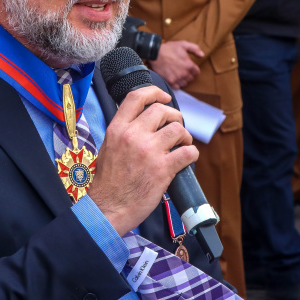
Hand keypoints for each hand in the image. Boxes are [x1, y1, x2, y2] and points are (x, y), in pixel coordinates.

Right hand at [87, 86, 197, 235]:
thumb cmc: (109, 182)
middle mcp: (133, 136)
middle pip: (162, 110)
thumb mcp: (108, 147)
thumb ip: (123, 131)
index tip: (164, 96)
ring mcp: (149, 151)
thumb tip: (143, 121)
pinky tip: (187, 158)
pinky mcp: (163, 168)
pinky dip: (192, 153)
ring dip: (185, 136)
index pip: (136, 97)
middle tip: (176, 128)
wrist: (109, 208)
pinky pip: (188, 151)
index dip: (154, 92)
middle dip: (174, 117)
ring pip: (178, 129)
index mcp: (117, 129)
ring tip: (182, 144)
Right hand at [150, 40, 203, 88]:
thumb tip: (202, 55)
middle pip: (191, 78)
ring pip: (184, 83)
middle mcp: (184, 74)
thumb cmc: (169, 48)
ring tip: (179, 75)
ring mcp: (177, 78)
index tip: (190, 68)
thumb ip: (195, 49)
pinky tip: (174, 78)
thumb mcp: (183, 44)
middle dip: (189, 75)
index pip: (197, 73)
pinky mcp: (170, 82)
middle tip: (183, 70)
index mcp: (189, 65)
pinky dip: (176, 84)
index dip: (194, 70)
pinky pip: (177, 87)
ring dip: (183, 80)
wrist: (155, 54)